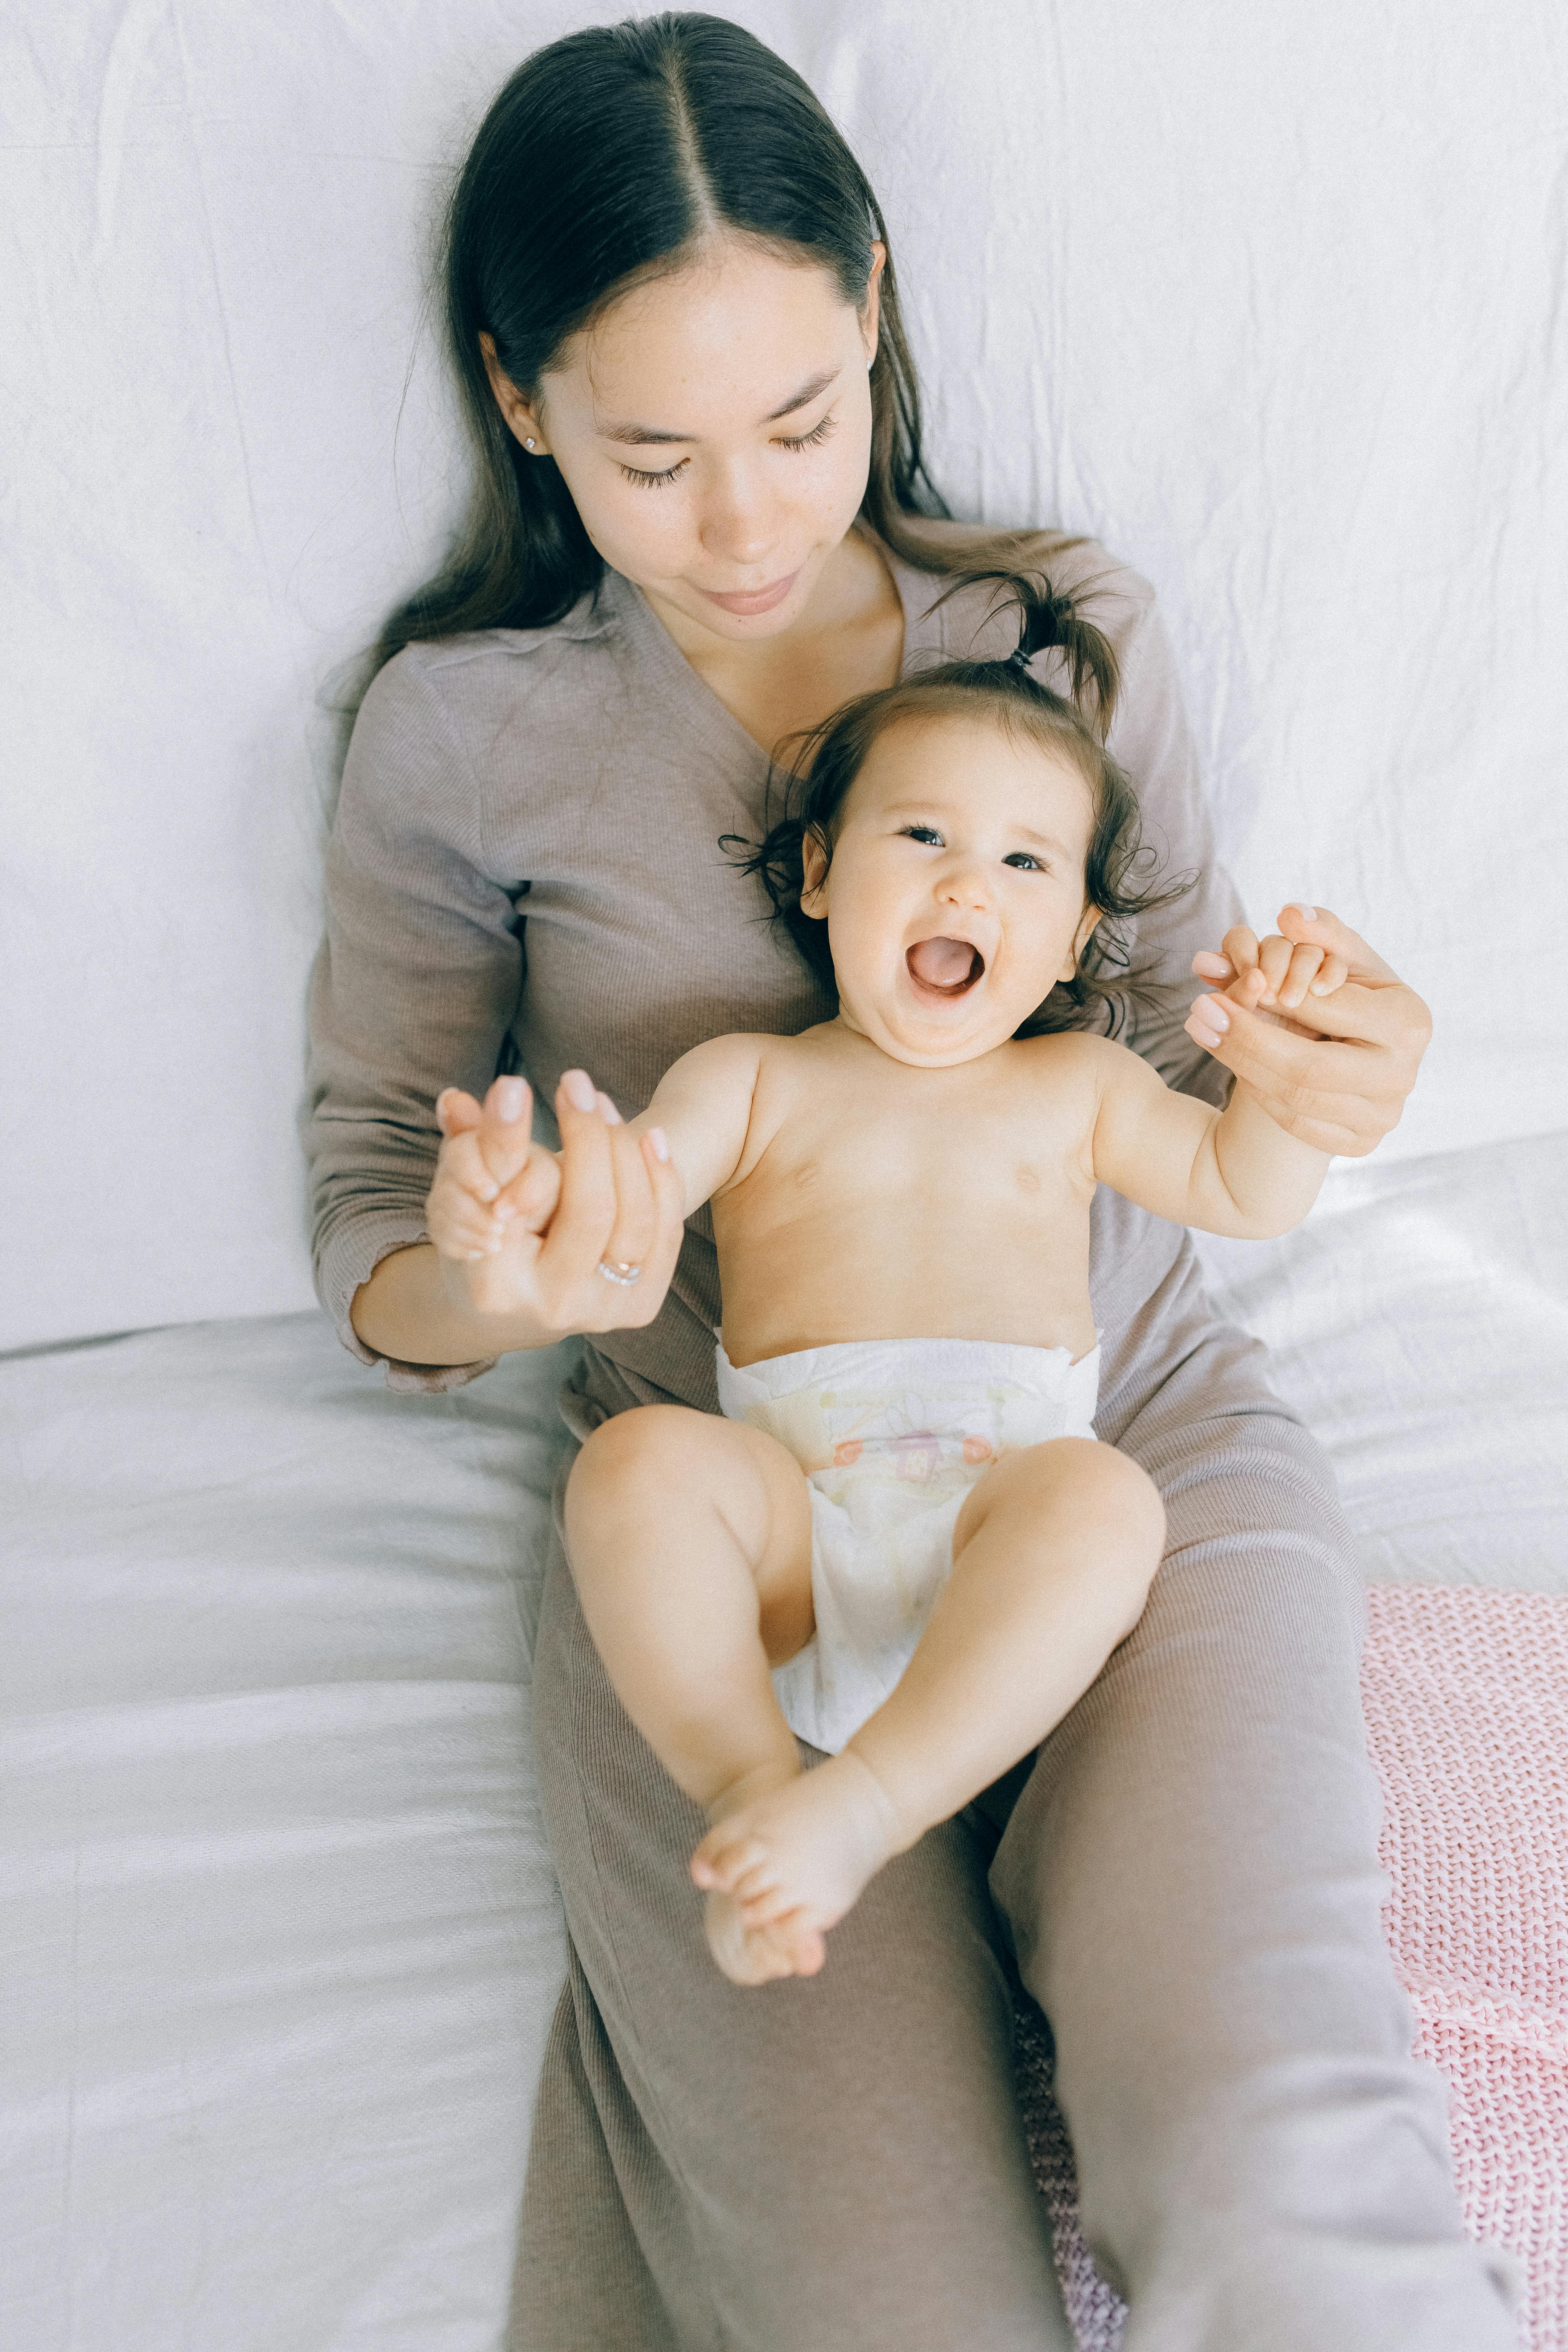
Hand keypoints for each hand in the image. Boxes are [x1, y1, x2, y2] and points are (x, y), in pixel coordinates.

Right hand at [425, 1069, 685, 1334]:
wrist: (522, 1299)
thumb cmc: (491, 1232)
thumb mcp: (470, 1189)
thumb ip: (472, 1144)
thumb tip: (457, 1098)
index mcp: (497, 1285)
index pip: (519, 1201)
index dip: (518, 1141)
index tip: (517, 1084)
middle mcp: (553, 1307)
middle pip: (591, 1210)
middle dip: (586, 1136)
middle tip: (573, 1083)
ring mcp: (603, 1312)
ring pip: (636, 1218)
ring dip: (626, 1150)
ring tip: (602, 1103)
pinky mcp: (641, 1307)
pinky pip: (665, 1232)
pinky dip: (662, 1179)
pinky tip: (651, 1136)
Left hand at [1184, 904, 1431, 1155]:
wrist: (1364, 1055)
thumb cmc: (1352, 997)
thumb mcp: (1344, 959)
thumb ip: (1321, 932)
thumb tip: (1289, 914)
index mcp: (1410, 1022)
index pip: (1329, 1011)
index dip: (1272, 996)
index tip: (1218, 985)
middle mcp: (1402, 1075)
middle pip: (1308, 1069)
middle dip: (1246, 1040)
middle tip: (1198, 1012)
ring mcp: (1383, 1116)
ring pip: (1295, 1100)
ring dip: (1240, 1064)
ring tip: (1201, 1029)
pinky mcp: (1361, 1143)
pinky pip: (1297, 1123)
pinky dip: (1260, 1092)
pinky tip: (1235, 1065)